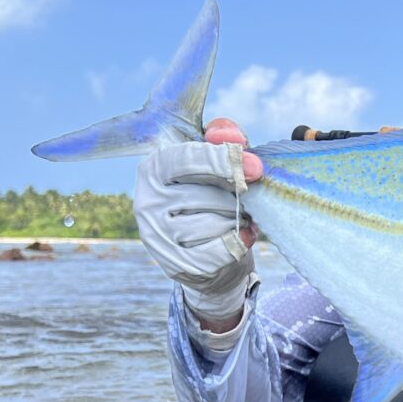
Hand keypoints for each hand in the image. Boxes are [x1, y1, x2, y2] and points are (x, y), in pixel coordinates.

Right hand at [134, 118, 263, 331]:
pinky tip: (244, 236)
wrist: (212, 253)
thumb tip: (232, 136)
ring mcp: (157, 236)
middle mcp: (147, 201)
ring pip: (216, 224)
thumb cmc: (215, 194)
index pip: (186, 159)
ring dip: (239, 221)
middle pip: (207, 195)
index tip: (255, 168)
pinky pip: (220, 251)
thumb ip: (225, 138)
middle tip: (245, 199)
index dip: (224, 161)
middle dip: (237, 198)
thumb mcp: (219, 159)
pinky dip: (239, 243)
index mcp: (155, 167)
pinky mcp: (175, 265)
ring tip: (239, 218)